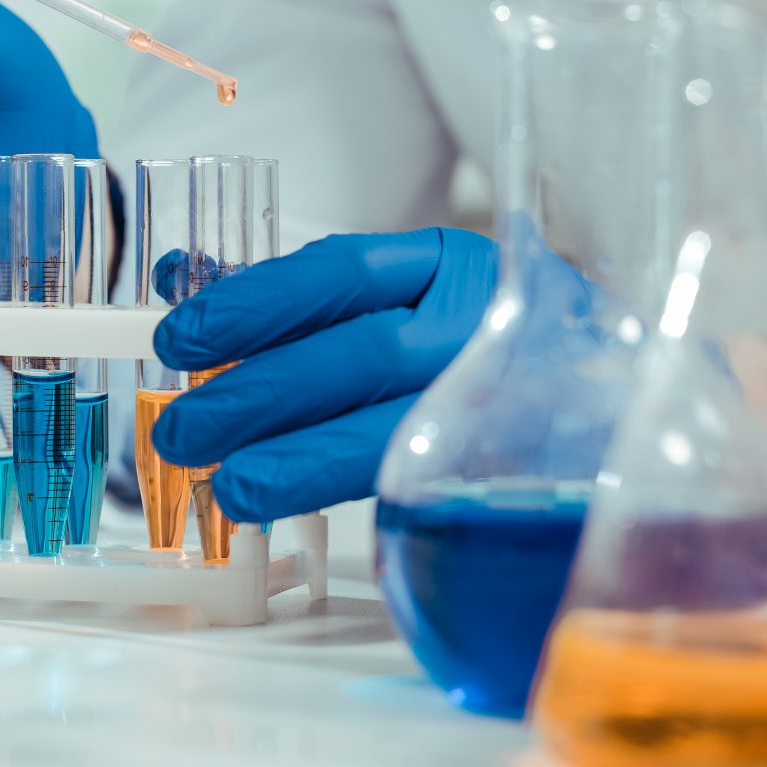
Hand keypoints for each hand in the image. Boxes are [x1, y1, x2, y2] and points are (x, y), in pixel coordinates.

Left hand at [150, 229, 498, 521]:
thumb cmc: (470, 341)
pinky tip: (283, 500)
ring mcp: (504, 398)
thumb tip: (176, 277)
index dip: (254, 304)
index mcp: (453, 266)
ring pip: (391, 428)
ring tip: (226, 483)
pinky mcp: (508, 464)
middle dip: (259, 395)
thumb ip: (300, 296)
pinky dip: (338, 489)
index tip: (180, 336)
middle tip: (183, 428)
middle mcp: (484, 327)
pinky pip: (414, 479)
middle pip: (362, 355)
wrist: (590, 391)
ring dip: (295, 460)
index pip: (343, 274)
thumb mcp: (403, 293)